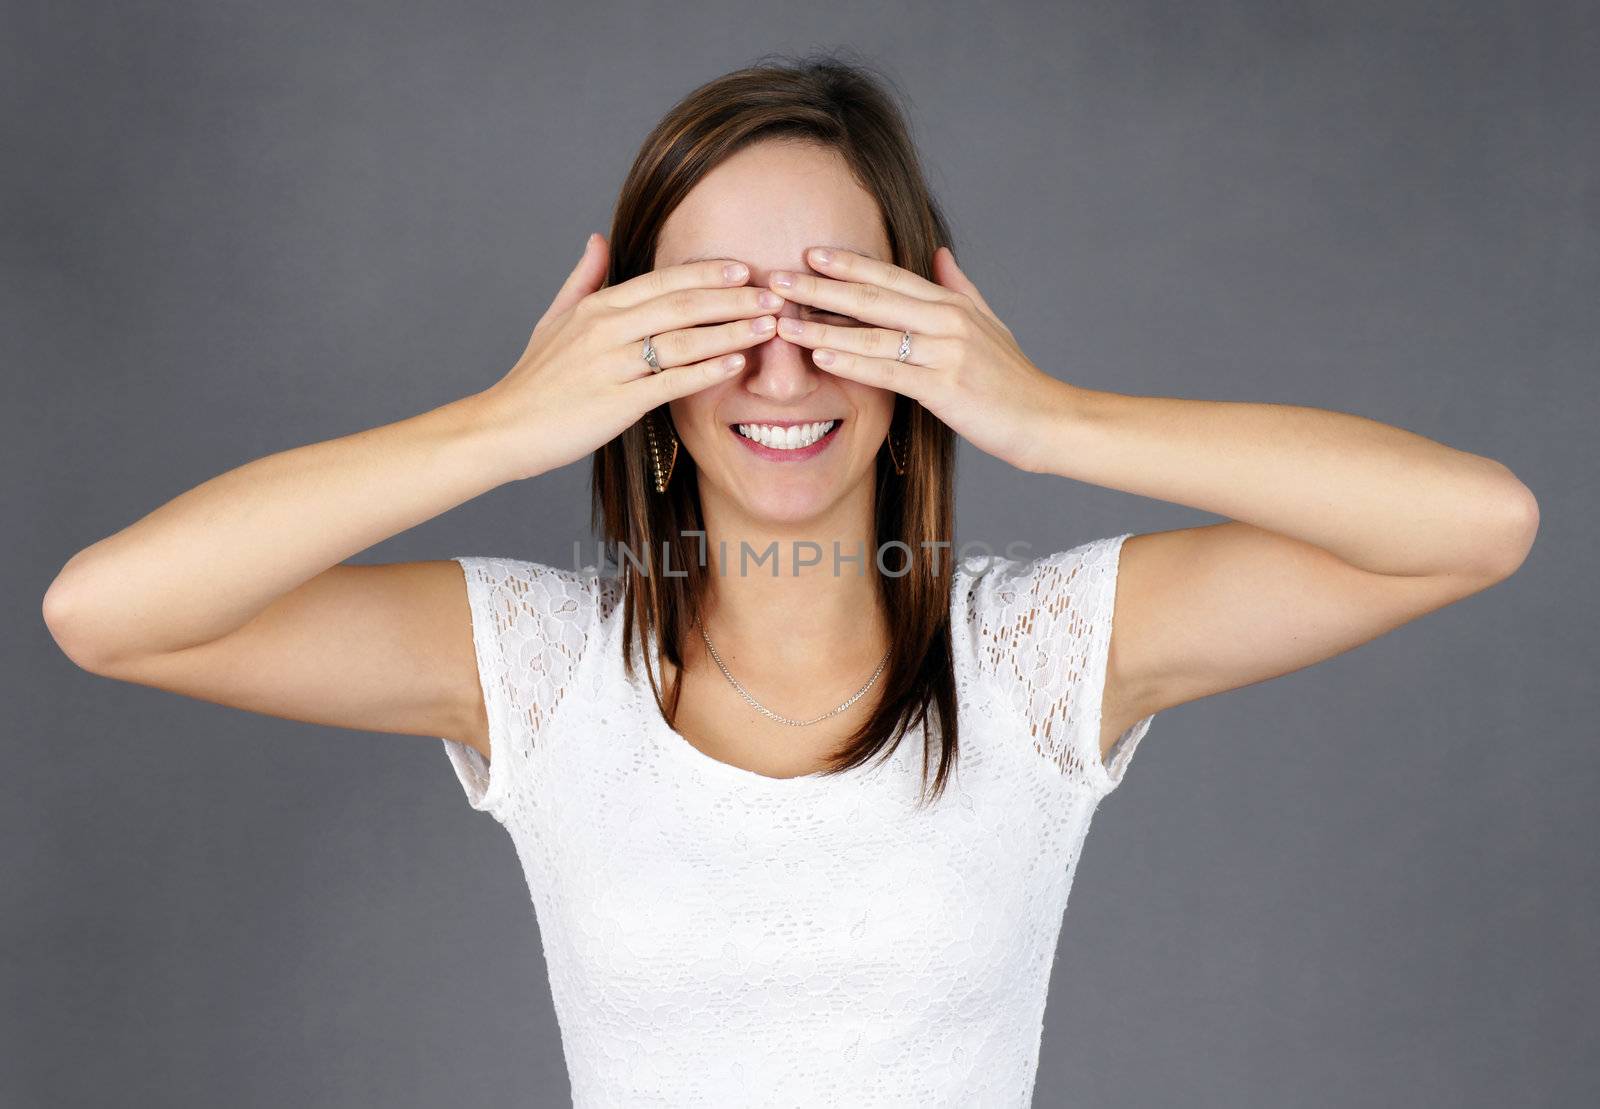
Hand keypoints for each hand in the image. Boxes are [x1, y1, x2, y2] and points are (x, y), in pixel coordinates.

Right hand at [475, 233, 787, 480]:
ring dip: (730, 331)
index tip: (743, 268)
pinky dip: (705, 370)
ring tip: (768, 326)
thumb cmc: (534, 379)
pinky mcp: (615, 403)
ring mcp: (611, 365)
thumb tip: (597, 238)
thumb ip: (582, 279)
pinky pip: (669, 381)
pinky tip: (736, 364)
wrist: (502, 428)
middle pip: (681, 305)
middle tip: (775, 295)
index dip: (705, 273)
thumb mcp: (553, 320)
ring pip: (682, 340)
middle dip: (732, 298)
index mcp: (596, 307)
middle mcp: (605, 329)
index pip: (661, 281)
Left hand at [765, 246, 1067, 472]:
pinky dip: (852, 361)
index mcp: (953, 304)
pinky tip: (821, 355)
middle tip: (777, 278)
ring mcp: (946, 352)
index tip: (810, 253)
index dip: (850, 264)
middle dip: (821, 287)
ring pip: (874, 332)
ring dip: (823, 325)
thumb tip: (939, 252)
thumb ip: (960, 288)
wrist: (1047, 420)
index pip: (891, 276)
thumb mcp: (989, 324)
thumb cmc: (1014, 380)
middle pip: (873, 297)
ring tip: (783, 319)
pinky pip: (889, 370)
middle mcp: (948, 320)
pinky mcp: (945, 387)